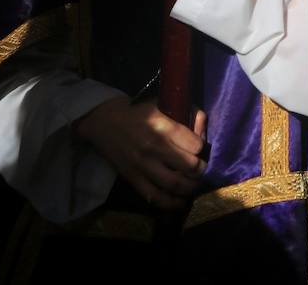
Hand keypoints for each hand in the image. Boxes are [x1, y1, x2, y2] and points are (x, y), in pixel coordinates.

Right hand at [75, 98, 207, 209]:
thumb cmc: (138, 112)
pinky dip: (170, 203)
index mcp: (164, 127)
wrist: (104, 122)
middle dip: (201, 170)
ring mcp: (143, 166)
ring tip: (195, 185)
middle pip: (189, 166)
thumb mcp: (164, 104)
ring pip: (175, 184)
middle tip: (203, 170)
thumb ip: (188, 114)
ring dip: (190, 188)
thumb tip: (203, 127)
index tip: (202, 150)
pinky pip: (154, 196)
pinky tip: (180, 202)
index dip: (203, 148)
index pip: (195, 145)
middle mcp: (155, 148)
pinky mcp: (132, 178)